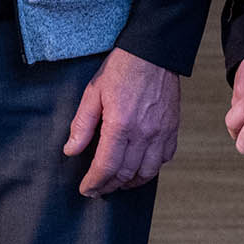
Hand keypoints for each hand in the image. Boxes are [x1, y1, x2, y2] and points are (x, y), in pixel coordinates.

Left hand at [64, 47, 180, 196]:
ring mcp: (161, 133)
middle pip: (126, 174)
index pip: (106, 166)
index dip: (94, 182)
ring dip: (130, 183)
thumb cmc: (121, 69)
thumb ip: (82, 125)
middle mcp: (144, 133)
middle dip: (109, 186)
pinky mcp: (172, 129)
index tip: (86, 189)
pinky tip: (139, 167)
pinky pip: (164, 159)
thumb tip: (71, 150)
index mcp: (120, 125)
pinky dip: (151, 169)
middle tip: (97, 189)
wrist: (153, 53)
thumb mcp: (92, 92)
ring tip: (117, 184)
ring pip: (147, 172)